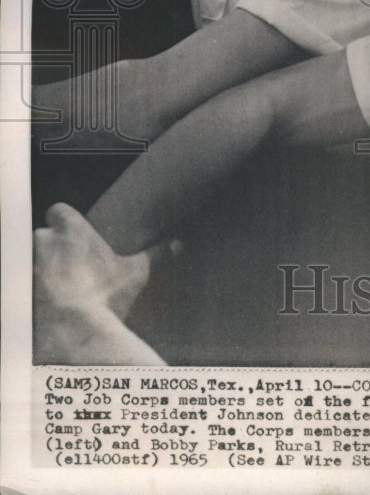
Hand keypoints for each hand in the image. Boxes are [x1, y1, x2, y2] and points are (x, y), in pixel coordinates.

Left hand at [34, 203, 179, 362]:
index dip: (65, 222)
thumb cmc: (103, 296)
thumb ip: (156, 255)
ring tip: (54, 289)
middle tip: (68, 267)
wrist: (70, 332)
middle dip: (50, 248)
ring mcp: (24, 265)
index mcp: (71, 230)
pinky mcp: (15, 290)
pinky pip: (19, 285)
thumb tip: (179, 244)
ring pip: (27, 259)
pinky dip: (28, 292)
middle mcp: (43, 242)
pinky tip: (42, 306)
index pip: (58, 210)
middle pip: (41, 235)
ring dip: (37, 270)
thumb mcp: (136, 273)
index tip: (74, 237)